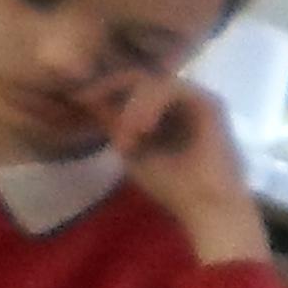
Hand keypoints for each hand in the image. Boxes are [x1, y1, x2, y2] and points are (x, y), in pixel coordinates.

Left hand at [104, 77, 267, 264]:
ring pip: (151, 81)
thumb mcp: (132, 151)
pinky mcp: (209, 102)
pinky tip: (141, 128)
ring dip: (131, 106)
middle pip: (137, 77)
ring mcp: (195, 99)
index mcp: (163, 110)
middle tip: (89, 103)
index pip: (129, 86)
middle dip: (109, 88)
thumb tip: (86, 98)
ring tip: (126, 136)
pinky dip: (150, 105)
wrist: (209, 211)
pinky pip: (170, 89)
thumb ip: (113, 123)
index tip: (78, 100)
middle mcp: (180, 99)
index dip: (103, 89)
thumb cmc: (174, 189)